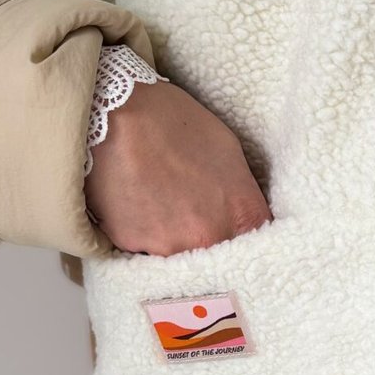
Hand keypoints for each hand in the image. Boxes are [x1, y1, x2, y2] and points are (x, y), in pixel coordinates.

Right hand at [84, 78, 271, 253]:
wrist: (117, 115)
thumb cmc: (173, 123)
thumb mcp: (229, 151)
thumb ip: (241, 196)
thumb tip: (242, 220)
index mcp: (241, 215)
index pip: (256, 247)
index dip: (243, 239)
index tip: (233, 232)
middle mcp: (210, 239)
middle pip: (217, 259)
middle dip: (207, 241)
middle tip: (190, 212)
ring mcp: (169, 247)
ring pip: (178, 257)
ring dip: (172, 238)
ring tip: (159, 201)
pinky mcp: (131, 246)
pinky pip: (143, 248)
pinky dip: (142, 231)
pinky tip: (137, 201)